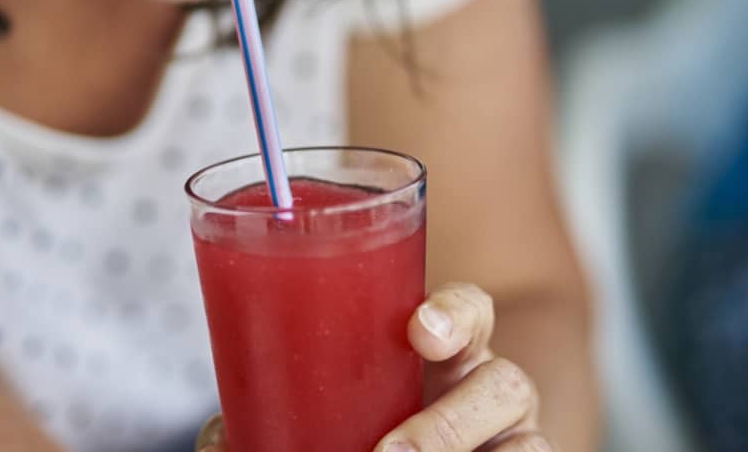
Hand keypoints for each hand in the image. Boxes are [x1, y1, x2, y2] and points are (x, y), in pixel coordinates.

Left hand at [195, 283, 548, 450]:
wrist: (398, 438)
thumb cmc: (353, 416)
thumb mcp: (326, 399)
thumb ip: (276, 409)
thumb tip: (221, 439)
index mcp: (443, 348)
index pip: (469, 310)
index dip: (454, 313)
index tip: (417, 330)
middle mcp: (485, 387)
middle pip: (506, 382)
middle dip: (447, 425)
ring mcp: (510, 436)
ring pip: (527, 446)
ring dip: (454, 451)